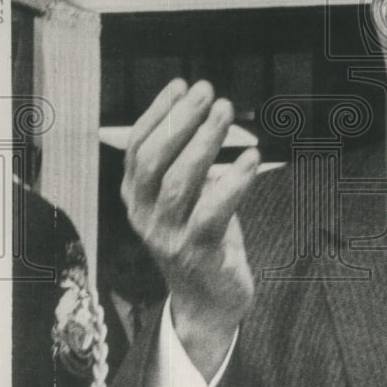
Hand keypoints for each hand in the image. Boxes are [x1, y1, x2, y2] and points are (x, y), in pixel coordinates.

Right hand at [121, 79, 259, 379]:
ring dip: (204, 142)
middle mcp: (144, 216)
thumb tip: (204, 110)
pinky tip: (251, 157)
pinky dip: (232, 182)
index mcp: (136, 197)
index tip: (181, 84)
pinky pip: (213, 213)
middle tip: (207, 92)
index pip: (138, 147)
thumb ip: (185, 161)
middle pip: (154, 160)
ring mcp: (167, 237)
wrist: (208, 302)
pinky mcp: (197, 255)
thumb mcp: (185, 197)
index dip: (157, 112)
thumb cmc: (201, 237)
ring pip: (180, 183)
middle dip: (180, 120)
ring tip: (225, 112)